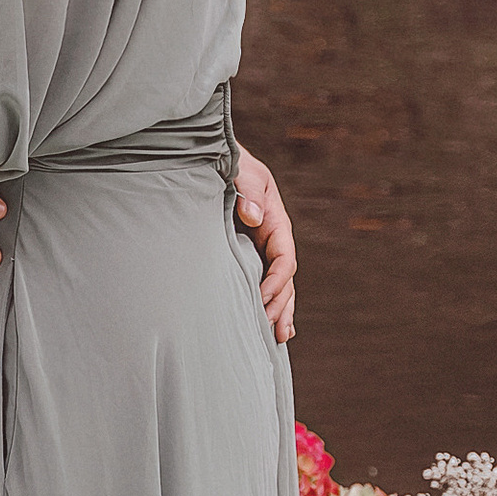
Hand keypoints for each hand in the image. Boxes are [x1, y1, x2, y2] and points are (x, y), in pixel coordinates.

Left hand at [234, 144, 295, 344]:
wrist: (211, 158)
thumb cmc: (228, 163)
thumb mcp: (240, 171)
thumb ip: (247, 190)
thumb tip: (253, 215)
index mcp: (276, 221)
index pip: (284, 258)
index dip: (275, 281)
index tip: (260, 299)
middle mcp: (272, 239)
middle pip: (285, 279)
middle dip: (282, 305)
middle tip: (272, 331)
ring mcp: (259, 248)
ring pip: (277, 285)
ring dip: (279, 310)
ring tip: (279, 337)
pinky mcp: (245, 253)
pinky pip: (260, 281)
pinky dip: (266, 302)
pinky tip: (267, 325)